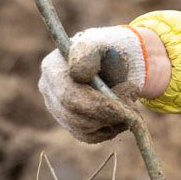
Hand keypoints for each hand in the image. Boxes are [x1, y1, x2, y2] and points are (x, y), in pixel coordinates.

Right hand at [38, 25, 156, 143]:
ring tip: (129, 105)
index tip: (123, 106)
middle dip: (106, 115)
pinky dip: (108, 130)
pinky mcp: (69, 123)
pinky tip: (120, 115)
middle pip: (73, 115)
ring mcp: (56, 109)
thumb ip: (89, 52)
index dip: (96, 105)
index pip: (69, 95)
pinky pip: (88, 136)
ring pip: (82, 128)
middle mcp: (49, 90)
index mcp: (52, 67)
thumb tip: (78, 73)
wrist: (113, 63)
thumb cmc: (105, 51)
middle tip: (131, 112)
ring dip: (111, 121)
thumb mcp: (100, 43)